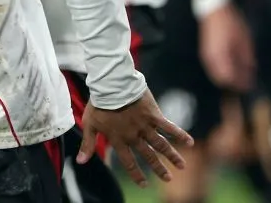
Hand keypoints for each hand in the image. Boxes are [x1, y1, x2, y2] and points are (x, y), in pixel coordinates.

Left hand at [78, 89, 193, 187]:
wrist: (110, 85)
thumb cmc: (98, 104)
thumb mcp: (89, 124)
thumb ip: (87, 144)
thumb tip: (80, 162)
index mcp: (119, 139)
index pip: (129, 162)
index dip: (136, 174)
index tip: (144, 184)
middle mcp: (134, 136)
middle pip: (148, 156)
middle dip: (158, 168)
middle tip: (168, 179)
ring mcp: (145, 126)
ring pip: (161, 144)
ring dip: (172, 155)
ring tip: (182, 166)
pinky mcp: (153, 114)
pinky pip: (168, 126)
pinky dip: (179, 134)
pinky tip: (190, 141)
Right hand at [198, 4, 254, 91]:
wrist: (214, 11)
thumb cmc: (231, 24)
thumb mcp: (244, 40)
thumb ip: (247, 58)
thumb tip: (251, 71)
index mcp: (220, 55)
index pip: (229, 78)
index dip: (239, 84)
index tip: (250, 85)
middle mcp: (210, 58)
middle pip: (220, 79)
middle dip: (233, 83)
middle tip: (246, 82)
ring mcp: (206, 55)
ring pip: (215, 74)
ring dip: (228, 77)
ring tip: (241, 75)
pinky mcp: (205, 52)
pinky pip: (213, 68)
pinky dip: (223, 71)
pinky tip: (232, 67)